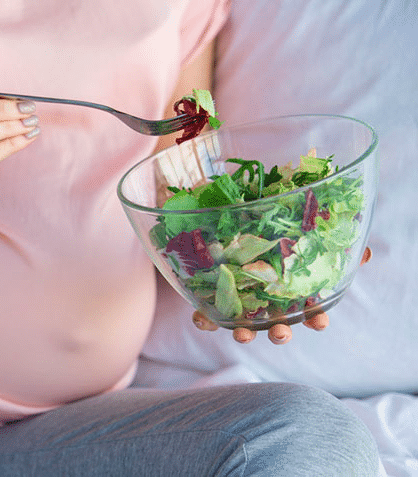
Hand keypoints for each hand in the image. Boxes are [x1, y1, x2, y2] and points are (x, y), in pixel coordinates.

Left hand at [191, 247, 372, 344]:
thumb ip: (331, 246)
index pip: (309, 313)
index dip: (315, 320)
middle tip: (280, 335)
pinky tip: (202, 319)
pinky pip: (209, 317)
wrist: (230, 232)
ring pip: (244, 329)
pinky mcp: (214, 304)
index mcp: (291, 295)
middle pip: (277, 328)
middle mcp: (268, 307)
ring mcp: (241, 308)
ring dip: (244, 334)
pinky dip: (206, 321)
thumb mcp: (301, 238)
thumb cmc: (272, 242)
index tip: (319, 323)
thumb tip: (366, 254)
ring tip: (242, 335)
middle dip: (279, 334)